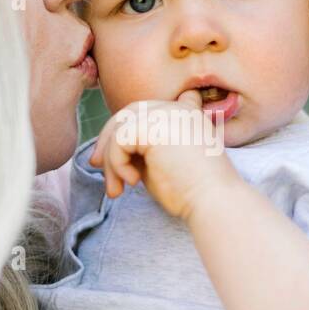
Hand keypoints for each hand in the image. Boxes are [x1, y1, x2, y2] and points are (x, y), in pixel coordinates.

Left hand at [88, 91, 237, 220]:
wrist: (213, 201)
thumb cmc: (191, 192)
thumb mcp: (163, 163)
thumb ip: (142, 149)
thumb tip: (106, 148)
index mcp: (186, 114)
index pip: (147, 110)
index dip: (125, 126)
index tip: (110, 153)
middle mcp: (177, 108)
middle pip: (128, 114)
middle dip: (108, 140)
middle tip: (94, 165)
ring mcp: (167, 113)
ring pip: (120, 127)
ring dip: (110, 159)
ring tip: (117, 188)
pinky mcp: (155, 126)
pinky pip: (119, 141)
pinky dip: (116, 164)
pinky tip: (133, 183)